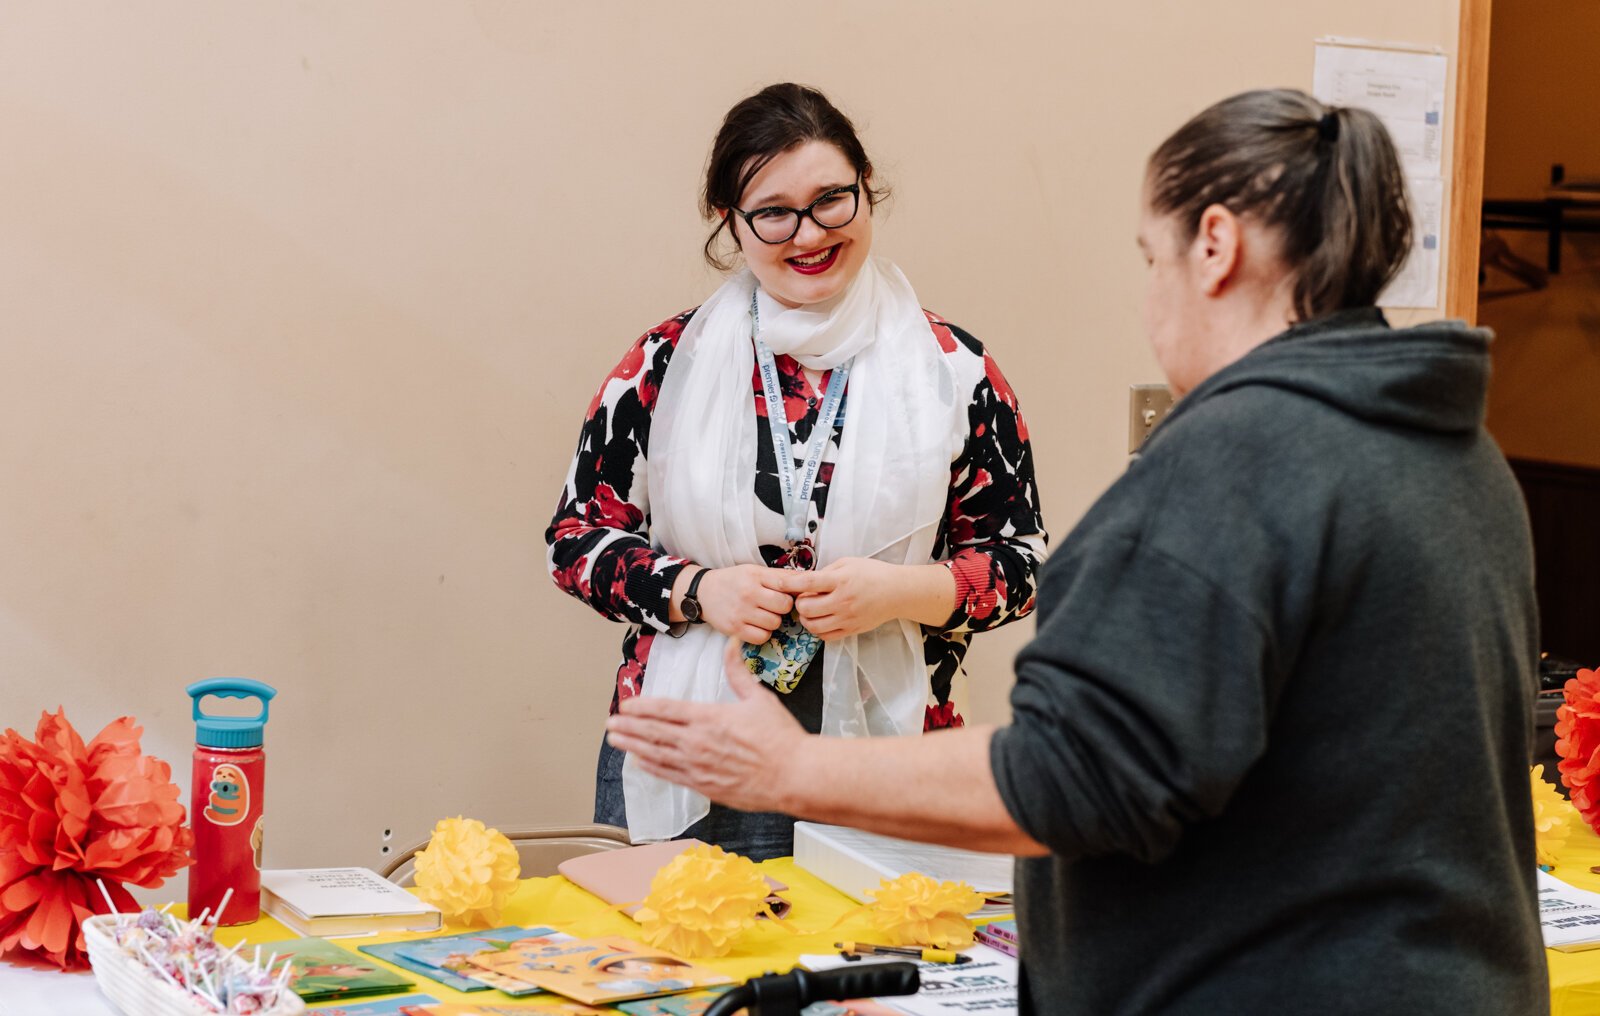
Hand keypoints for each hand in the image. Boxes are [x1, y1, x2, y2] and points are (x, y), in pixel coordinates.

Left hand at [606, 641, 809, 812]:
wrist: (793, 776)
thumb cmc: (780, 737)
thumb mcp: (759, 698)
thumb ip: (737, 672)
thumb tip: (731, 643)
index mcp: (709, 717)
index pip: (666, 710)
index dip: (642, 707)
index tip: (626, 704)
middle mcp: (697, 742)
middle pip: (654, 732)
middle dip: (629, 726)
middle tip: (610, 722)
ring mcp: (698, 766)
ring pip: (656, 754)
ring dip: (632, 745)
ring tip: (615, 739)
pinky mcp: (704, 786)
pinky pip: (669, 775)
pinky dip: (651, 768)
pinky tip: (639, 762)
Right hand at [680, 564, 800, 643]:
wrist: (704, 592)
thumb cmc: (734, 581)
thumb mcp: (754, 571)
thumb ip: (780, 576)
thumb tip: (809, 578)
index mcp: (756, 575)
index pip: (787, 583)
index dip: (796, 591)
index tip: (795, 595)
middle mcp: (749, 593)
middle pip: (784, 606)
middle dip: (783, 608)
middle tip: (774, 606)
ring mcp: (741, 612)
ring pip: (775, 623)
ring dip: (773, 622)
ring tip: (763, 615)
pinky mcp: (735, 629)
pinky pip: (762, 637)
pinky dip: (762, 633)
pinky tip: (756, 625)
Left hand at [789, 557, 910, 639]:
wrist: (897, 592)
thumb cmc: (872, 574)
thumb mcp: (848, 563)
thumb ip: (826, 571)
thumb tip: (804, 579)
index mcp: (841, 580)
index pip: (808, 583)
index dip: (789, 584)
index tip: (778, 583)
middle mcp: (842, 601)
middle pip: (806, 609)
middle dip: (799, 604)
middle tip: (804, 598)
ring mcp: (847, 618)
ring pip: (813, 626)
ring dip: (806, 619)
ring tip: (811, 611)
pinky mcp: (852, 630)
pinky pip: (826, 636)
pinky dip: (818, 630)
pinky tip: (822, 620)